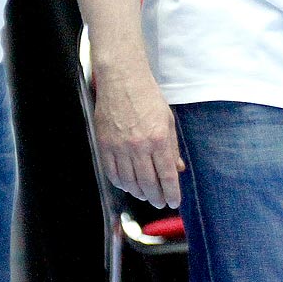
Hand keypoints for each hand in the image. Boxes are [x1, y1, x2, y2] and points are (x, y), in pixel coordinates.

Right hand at [92, 64, 184, 207]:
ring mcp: (120, 147)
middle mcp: (139, 146)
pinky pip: (112, 173)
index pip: (168, 177)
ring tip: (145, 194)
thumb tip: (177, 168)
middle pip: (149, 184)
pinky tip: (127, 185)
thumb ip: (172, 146)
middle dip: (157, 198)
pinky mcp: (105, 144)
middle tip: (160, 202)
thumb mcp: (167, 119)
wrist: (122, 79)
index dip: (172, 194)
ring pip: (130, 183)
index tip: (174, 202)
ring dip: (139, 193)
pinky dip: (121, 183)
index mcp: (159, 139)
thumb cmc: (147, 96)